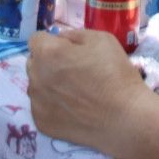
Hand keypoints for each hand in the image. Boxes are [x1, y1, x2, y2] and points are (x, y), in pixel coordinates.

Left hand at [27, 29, 151, 149]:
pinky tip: (73, 109)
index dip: (53, 42)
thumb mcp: (101, 39)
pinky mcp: (41, 123)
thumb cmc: (115, 74)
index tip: (68, 51)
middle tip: (72, 71)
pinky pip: (41, 106)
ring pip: (36, 85)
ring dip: (48, 83)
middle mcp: (35, 77)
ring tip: (74, 93)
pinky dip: (52, 105)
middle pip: (34, 62)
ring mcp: (36, 103)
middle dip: (48, 62)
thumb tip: (60, 40)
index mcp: (48, 53)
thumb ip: (73, 35)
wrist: (125, 118)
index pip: (36, 39)